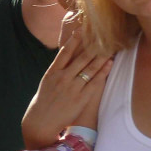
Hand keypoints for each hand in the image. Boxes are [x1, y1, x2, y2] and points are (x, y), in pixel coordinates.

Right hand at [21, 31, 112, 148]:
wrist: (41, 121)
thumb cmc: (44, 101)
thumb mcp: (47, 82)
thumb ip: (58, 70)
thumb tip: (67, 57)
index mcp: (52, 73)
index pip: (64, 52)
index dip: (74, 40)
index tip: (81, 30)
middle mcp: (62, 78)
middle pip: (81, 58)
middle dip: (93, 47)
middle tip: (102, 37)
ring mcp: (72, 88)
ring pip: (90, 69)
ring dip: (101, 57)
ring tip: (109, 49)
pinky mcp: (80, 98)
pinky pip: (94, 82)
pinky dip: (103, 72)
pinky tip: (108, 64)